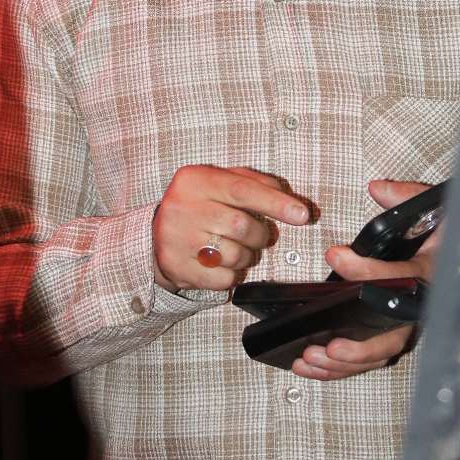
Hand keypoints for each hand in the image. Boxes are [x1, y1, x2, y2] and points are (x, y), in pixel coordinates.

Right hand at [153, 165, 309, 292]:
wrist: (157, 234)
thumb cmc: (200, 204)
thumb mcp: (221, 182)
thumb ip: (255, 183)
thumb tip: (291, 201)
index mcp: (195, 180)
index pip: (242, 190)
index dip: (276, 203)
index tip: (302, 215)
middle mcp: (182, 207)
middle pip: (240, 225)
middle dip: (260, 235)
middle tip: (259, 236)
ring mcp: (176, 239)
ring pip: (233, 255)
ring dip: (246, 257)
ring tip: (236, 248)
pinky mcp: (176, 267)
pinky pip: (222, 279)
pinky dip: (232, 275)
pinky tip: (221, 264)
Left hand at [292, 179, 435, 381]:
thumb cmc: (451, 232)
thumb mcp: (438, 207)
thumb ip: (407, 196)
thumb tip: (378, 188)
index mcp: (433, 272)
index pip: (400, 277)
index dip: (366, 271)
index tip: (335, 256)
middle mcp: (424, 305)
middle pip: (394, 336)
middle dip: (359, 347)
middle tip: (327, 346)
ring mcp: (412, 323)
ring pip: (380, 353)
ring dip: (344, 364)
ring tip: (310, 359)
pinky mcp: (399, 332)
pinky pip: (372, 356)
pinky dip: (342, 367)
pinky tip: (312, 366)